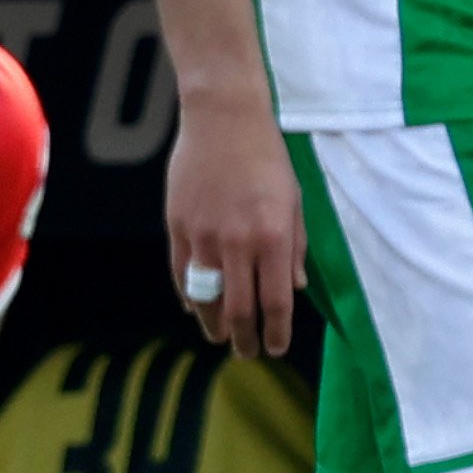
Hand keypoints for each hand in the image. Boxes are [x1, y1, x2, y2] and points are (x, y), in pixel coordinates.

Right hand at [167, 94, 304, 355]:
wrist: (223, 119)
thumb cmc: (267, 157)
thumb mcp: (294, 201)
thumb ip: (294, 248)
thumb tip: (294, 288)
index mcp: (272, 237)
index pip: (275, 303)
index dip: (276, 333)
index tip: (275, 348)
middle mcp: (237, 243)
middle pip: (238, 309)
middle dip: (244, 339)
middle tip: (246, 352)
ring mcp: (203, 236)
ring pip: (205, 298)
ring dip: (212, 324)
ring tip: (219, 336)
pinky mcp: (177, 226)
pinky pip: (181, 273)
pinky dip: (188, 295)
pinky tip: (194, 306)